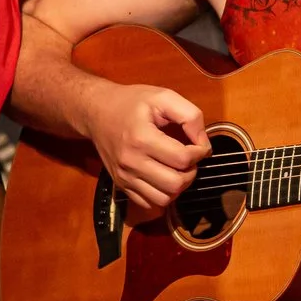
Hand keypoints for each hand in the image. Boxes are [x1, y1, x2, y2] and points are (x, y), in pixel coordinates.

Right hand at [89, 82, 208, 214]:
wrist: (96, 112)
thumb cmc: (131, 102)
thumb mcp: (163, 96)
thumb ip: (190, 116)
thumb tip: (203, 143)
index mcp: (142, 138)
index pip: (183, 159)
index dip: (200, 152)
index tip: (199, 145)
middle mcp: (131, 162)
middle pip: (175, 184)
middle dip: (191, 172)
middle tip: (189, 159)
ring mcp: (124, 177)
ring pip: (163, 199)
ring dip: (178, 187)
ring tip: (177, 169)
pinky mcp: (121, 185)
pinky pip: (148, 203)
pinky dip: (162, 195)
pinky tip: (163, 177)